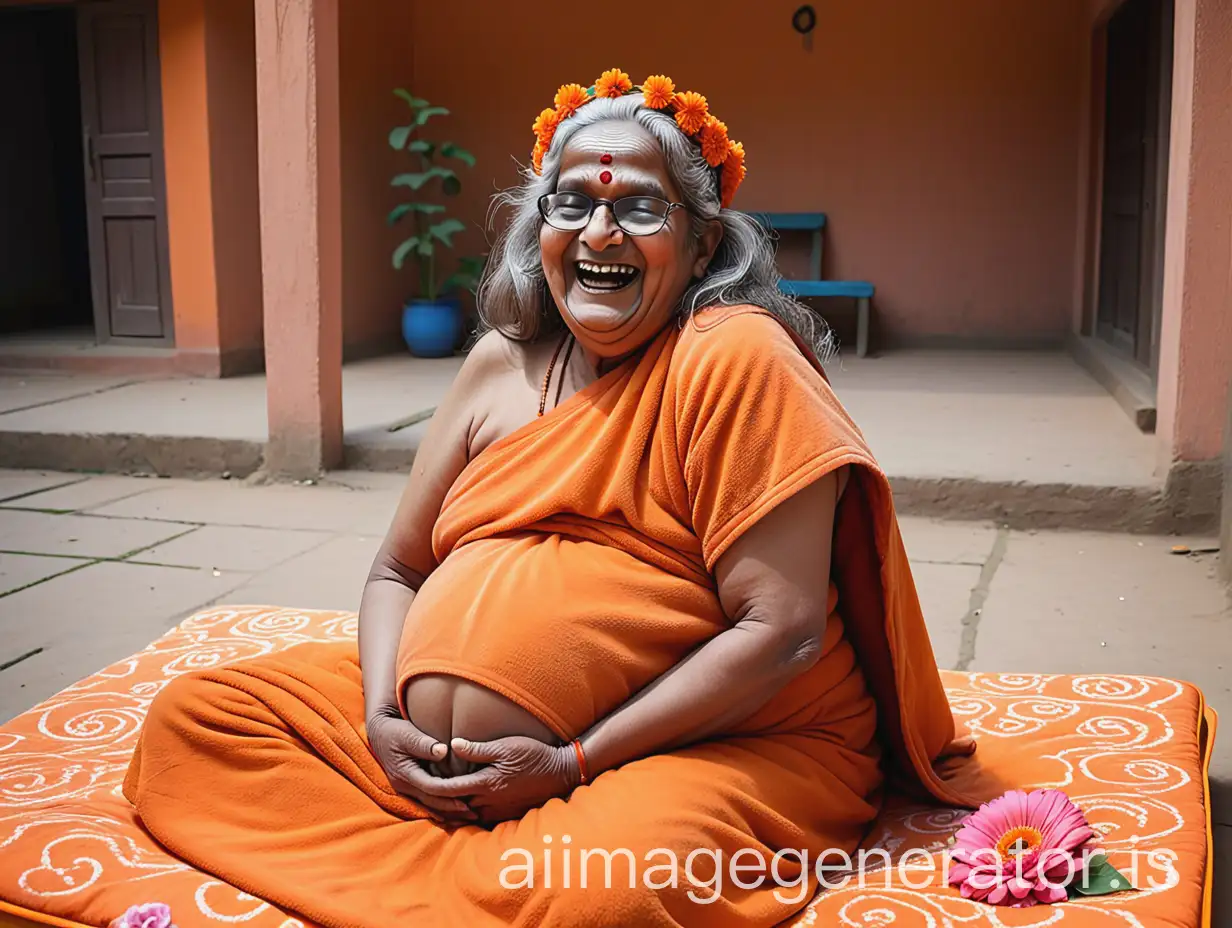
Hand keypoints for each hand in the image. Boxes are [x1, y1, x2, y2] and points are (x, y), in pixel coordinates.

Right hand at [365, 705, 476, 821]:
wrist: (379, 733)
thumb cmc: (395, 731)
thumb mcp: (408, 734)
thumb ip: (424, 744)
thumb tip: (443, 751)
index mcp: (404, 773)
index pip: (430, 787)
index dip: (449, 792)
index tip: (467, 794)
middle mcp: (403, 785)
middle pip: (431, 801)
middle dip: (452, 809)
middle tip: (473, 813)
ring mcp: (405, 788)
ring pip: (429, 805)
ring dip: (448, 811)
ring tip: (468, 815)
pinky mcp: (409, 786)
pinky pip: (426, 801)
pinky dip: (440, 806)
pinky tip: (453, 811)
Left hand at [423, 737, 580, 823]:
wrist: (560, 774)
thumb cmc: (534, 755)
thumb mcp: (506, 746)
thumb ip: (478, 749)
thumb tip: (452, 745)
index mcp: (486, 783)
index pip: (450, 789)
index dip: (432, 786)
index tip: (419, 779)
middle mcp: (489, 802)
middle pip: (454, 805)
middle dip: (438, 800)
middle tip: (422, 790)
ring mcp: (497, 811)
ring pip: (465, 814)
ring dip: (451, 808)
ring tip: (436, 799)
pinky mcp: (504, 815)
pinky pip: (479, 817)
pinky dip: (467, 812)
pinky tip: (461, 804)